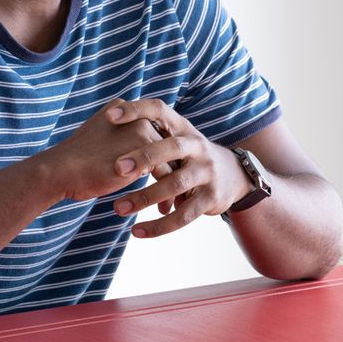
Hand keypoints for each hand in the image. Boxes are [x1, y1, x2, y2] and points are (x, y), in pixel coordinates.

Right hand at [49, 100, 165, 201]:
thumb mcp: (101, 142)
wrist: (60, 170)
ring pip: (169, 160)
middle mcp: (135, 115)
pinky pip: (165, 173)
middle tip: (171, 196)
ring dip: (171, 184)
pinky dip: (166, 193)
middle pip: (164, 145)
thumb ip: (120, 141)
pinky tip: (161, 207)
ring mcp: (140, 130)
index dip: (158, 157)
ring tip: (168, 205)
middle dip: (169, 170)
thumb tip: (143, 160)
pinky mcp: (143, 150)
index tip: (161, 178)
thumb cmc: (77, 164)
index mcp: (122, 109)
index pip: (151, 133)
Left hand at [107, 99, 253, 236]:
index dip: (136, 110)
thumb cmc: (190, 155)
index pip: (160, 110)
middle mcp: (197, 146)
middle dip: (144, 157)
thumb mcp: (177, 139)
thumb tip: (108, 118)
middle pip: (171, 148)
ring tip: (118, 208)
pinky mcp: (211, 198)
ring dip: (144, 197)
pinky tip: (138, 231)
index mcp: (183, 127)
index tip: (109, 118)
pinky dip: (159, 225)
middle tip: (117, 168)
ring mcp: (206, 172)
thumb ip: (151, 133)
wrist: (234, 176)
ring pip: (174, 185)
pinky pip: (183, 215)